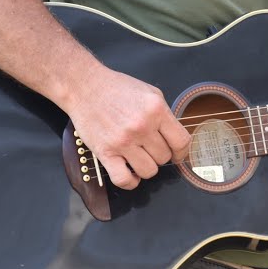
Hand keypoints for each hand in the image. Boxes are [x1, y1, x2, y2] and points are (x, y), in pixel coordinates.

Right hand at [62, 66, 191, 189]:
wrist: (85, 87)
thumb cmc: (116, 88)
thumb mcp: (150, 93)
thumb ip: (164, 115)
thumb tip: (174, 137)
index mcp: (156, 109)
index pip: (182, 142)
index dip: (181, 151)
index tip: (176, 153)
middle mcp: (142, 126)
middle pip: (164, 157)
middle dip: (159, 154)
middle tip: (148, 147)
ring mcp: (123, 141)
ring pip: (149, 171)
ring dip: (146, 167)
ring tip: (138, 157)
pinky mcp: (105, 152)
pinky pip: (124, 180)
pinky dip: (130, 181)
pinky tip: (130, 172)